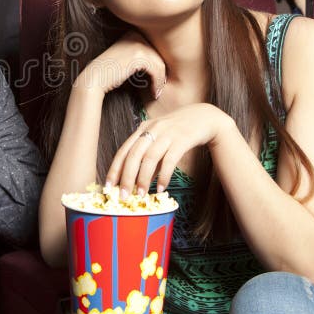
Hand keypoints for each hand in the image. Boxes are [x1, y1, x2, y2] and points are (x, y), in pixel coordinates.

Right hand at [76, 31, 165, 97]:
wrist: (94, 78)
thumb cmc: (108, 73)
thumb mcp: (125, 60)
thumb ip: (139, 57)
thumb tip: (162, 64)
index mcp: (132, 33)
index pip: (152, 51)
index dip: (156, 67)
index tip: (155, 81)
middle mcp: (135, 34)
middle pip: (157, 56)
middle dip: (160, 73)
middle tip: (158, 88)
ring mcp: (137, 43)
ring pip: (159, 63)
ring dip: (160, 80)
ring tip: (156, 92)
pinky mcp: (139, 55)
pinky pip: (157, 69)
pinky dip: (157, 83)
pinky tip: (154, 92)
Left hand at [105, 103, 232, 195]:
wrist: (205, 117)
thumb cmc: (179, 132)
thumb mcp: (160, 141)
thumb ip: (149, 159)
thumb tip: (139, 182)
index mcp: (143, 128)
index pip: (124, 150)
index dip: (115, 169)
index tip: (108, 186)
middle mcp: (152, 129)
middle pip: (134, 155)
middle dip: (126, 177)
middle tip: (123, 195)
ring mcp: (167, 133)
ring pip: (149, 158)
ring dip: (143, 179)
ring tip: (141, 195)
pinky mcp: (182, 139)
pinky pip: (169, 160)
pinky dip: (163, 176)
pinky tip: (161, 188)